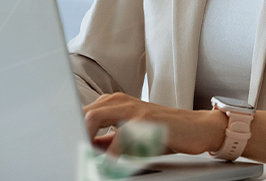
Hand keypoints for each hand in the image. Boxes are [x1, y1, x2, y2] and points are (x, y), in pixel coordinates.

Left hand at [82, 93, 227, 156]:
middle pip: (84, 113)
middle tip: (74, 153)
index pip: (83, 113)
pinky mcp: (145, 120)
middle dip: (75, 134)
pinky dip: (112, 152)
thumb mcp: (132, 136)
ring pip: (95, 118)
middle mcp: (119, 101)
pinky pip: (120, 137)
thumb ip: (109, 140)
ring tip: (87, 158)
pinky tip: (111, 163)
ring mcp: (132, 108)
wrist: (197, 128)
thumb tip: (88, 149)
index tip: (68, 145)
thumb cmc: (164, 131)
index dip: (73, 128)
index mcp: (113, 103)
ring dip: (87, 140)